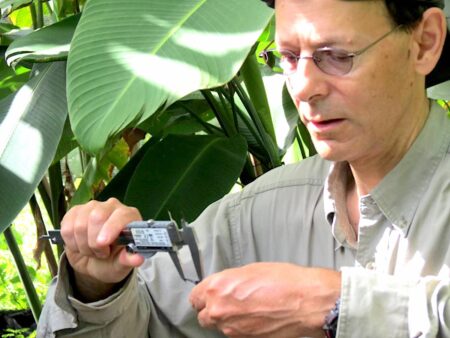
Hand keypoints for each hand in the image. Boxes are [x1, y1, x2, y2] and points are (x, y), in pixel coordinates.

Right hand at [61, 198, 144, 300]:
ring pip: (80, 224)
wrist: (94, 263)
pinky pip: (66, 227)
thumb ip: (129, 260)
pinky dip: (71, 242)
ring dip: (83, 245)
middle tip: (101, 253)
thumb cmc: (112, 261)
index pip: (121, 215)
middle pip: (97, 216)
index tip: (103, 244)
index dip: (111, 229)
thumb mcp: (122, 265)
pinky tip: (79, 245)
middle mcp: (112, 206)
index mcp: (129, 216)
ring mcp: (92, 207)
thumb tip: (138, 258)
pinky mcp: (75, 212)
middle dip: (94, 242)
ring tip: (92, 251)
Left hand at [189, 263, 340, 337]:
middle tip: (227, 302)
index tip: (209, 294)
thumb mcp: (250, 270)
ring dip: (226, 320)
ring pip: (219, 327)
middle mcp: (219, 310)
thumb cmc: (283, 280)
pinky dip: (240, 328)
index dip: (203, 295)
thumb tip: (222, 288)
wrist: (305, 302)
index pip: (194, 297)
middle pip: (203, 316)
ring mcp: (232, 329)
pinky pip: (234, 335)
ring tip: (245, 310)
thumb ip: (228, 281)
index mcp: (217, 288)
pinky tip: (255, 318)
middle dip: (212, 309)